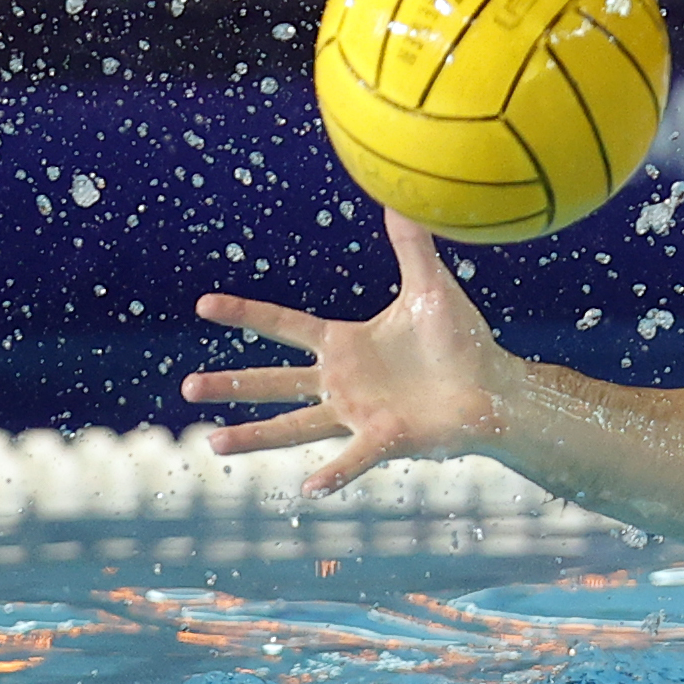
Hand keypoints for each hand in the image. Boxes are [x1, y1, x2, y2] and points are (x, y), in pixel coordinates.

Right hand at [181, 210, 519, 494]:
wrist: (497, 385)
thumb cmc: (462, 342)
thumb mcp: (431, 287)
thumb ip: (411, 246)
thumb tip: (398, 196)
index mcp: (346, 345)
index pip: (285, 325)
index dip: (246, 314)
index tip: (203, 304)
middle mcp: (343, 383)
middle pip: (276, 383)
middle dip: (233, 385)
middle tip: (187, 386)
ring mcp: (360, 414)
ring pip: (297, 427)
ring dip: (256, 436)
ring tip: (213, 444)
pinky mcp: (388, 439)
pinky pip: (354, 458)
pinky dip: (334, 472)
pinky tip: (308, 488)